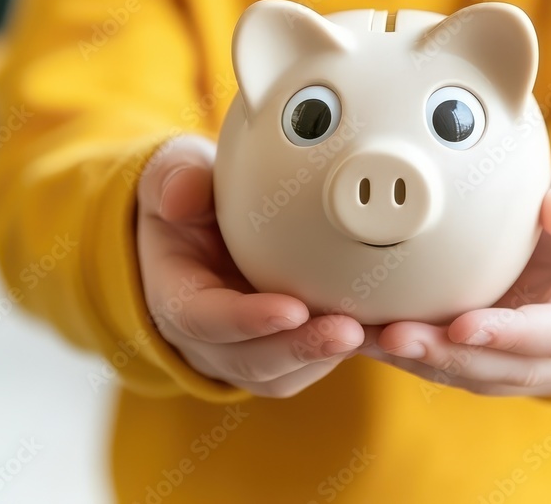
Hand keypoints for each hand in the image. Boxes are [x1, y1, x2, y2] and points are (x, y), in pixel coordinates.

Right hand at [136, 135, 365, 397]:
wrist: (198, 231)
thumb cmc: (190, 203)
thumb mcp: (172, 177)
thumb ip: (176, 180)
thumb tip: (180, 197)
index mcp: (176, 296)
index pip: (204, 320)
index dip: (247, 320)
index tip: (291, 309)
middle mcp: (207, 338)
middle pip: (251, 360)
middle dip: (301, 348)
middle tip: (349, 330)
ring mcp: (243, 352)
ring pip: (285, 372)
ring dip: (329, 356)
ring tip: (376, 333)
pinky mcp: (279, 354)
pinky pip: (309, 367)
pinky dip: (342, 352)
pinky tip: (378, 331)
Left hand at [364, 154, 550, 396]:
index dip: (511, 335)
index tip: (462, 325)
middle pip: (510, 370)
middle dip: (450, 357)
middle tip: (395, 336)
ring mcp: (536, 362)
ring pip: (478, 376)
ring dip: (422, 363)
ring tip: (370, 340)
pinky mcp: (501, 359)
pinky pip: (458, 366)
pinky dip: (416, 356)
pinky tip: (372, 339)